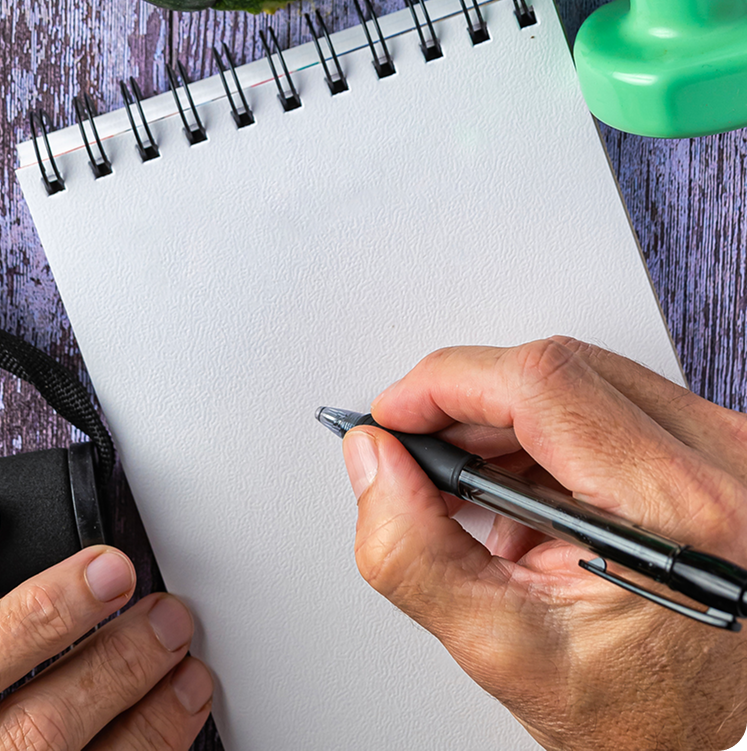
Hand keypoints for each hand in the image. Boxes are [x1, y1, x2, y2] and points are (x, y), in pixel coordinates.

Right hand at [343, 337, 746, 750]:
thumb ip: (417, 554)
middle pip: (560, 370)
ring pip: (584, 377)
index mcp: (675, 510)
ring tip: (485, 503)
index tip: (395, 412)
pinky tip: (535, 498)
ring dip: (510, 423)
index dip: (450, 384)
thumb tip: (372, 462)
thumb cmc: (649, 718)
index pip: (543, 386)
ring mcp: (726, 450)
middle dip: (470, 405)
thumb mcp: (508, 653)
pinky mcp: (721, 448)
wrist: (720, 737)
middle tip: (420, 458)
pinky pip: (618, 399)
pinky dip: (556, 434)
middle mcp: (717, 463)